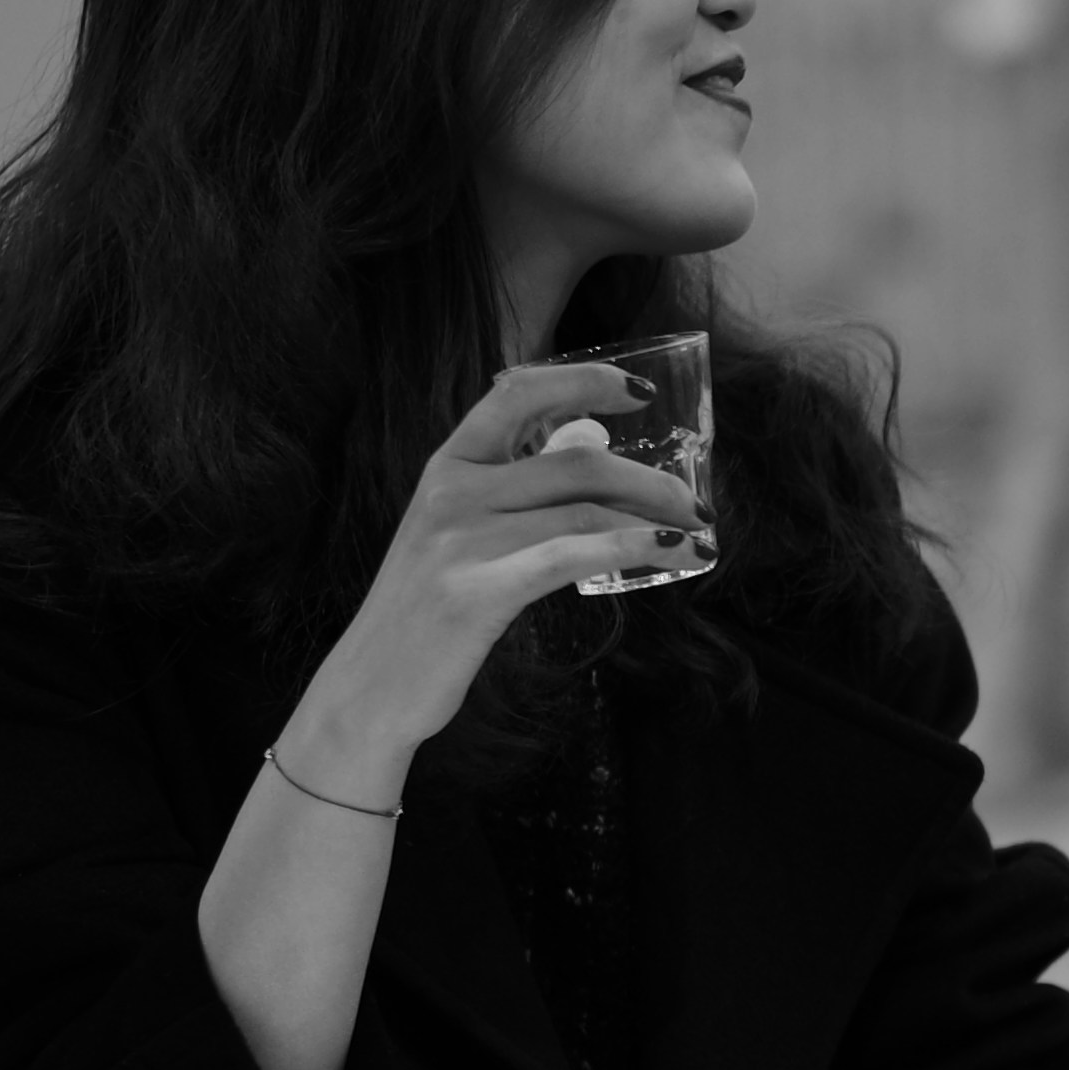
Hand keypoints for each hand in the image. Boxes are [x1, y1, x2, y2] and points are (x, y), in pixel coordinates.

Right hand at [281, 358, 704, 785]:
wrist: (371, 687)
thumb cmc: (428, 610)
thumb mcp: (458, 532)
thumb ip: (513, 491)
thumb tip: (590, 448)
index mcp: (448, 466)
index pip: (519, 394)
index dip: (585, 381)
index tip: (640, 393)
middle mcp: (452, 492)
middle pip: (576, 462)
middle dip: (650, 480)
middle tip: (695, 503)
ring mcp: (461, 541)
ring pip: (584, 509)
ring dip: (655, 519)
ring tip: (697, 535)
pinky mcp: (477, 592)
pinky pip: (571, 555)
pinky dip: (633, 548)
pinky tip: (672, 552)